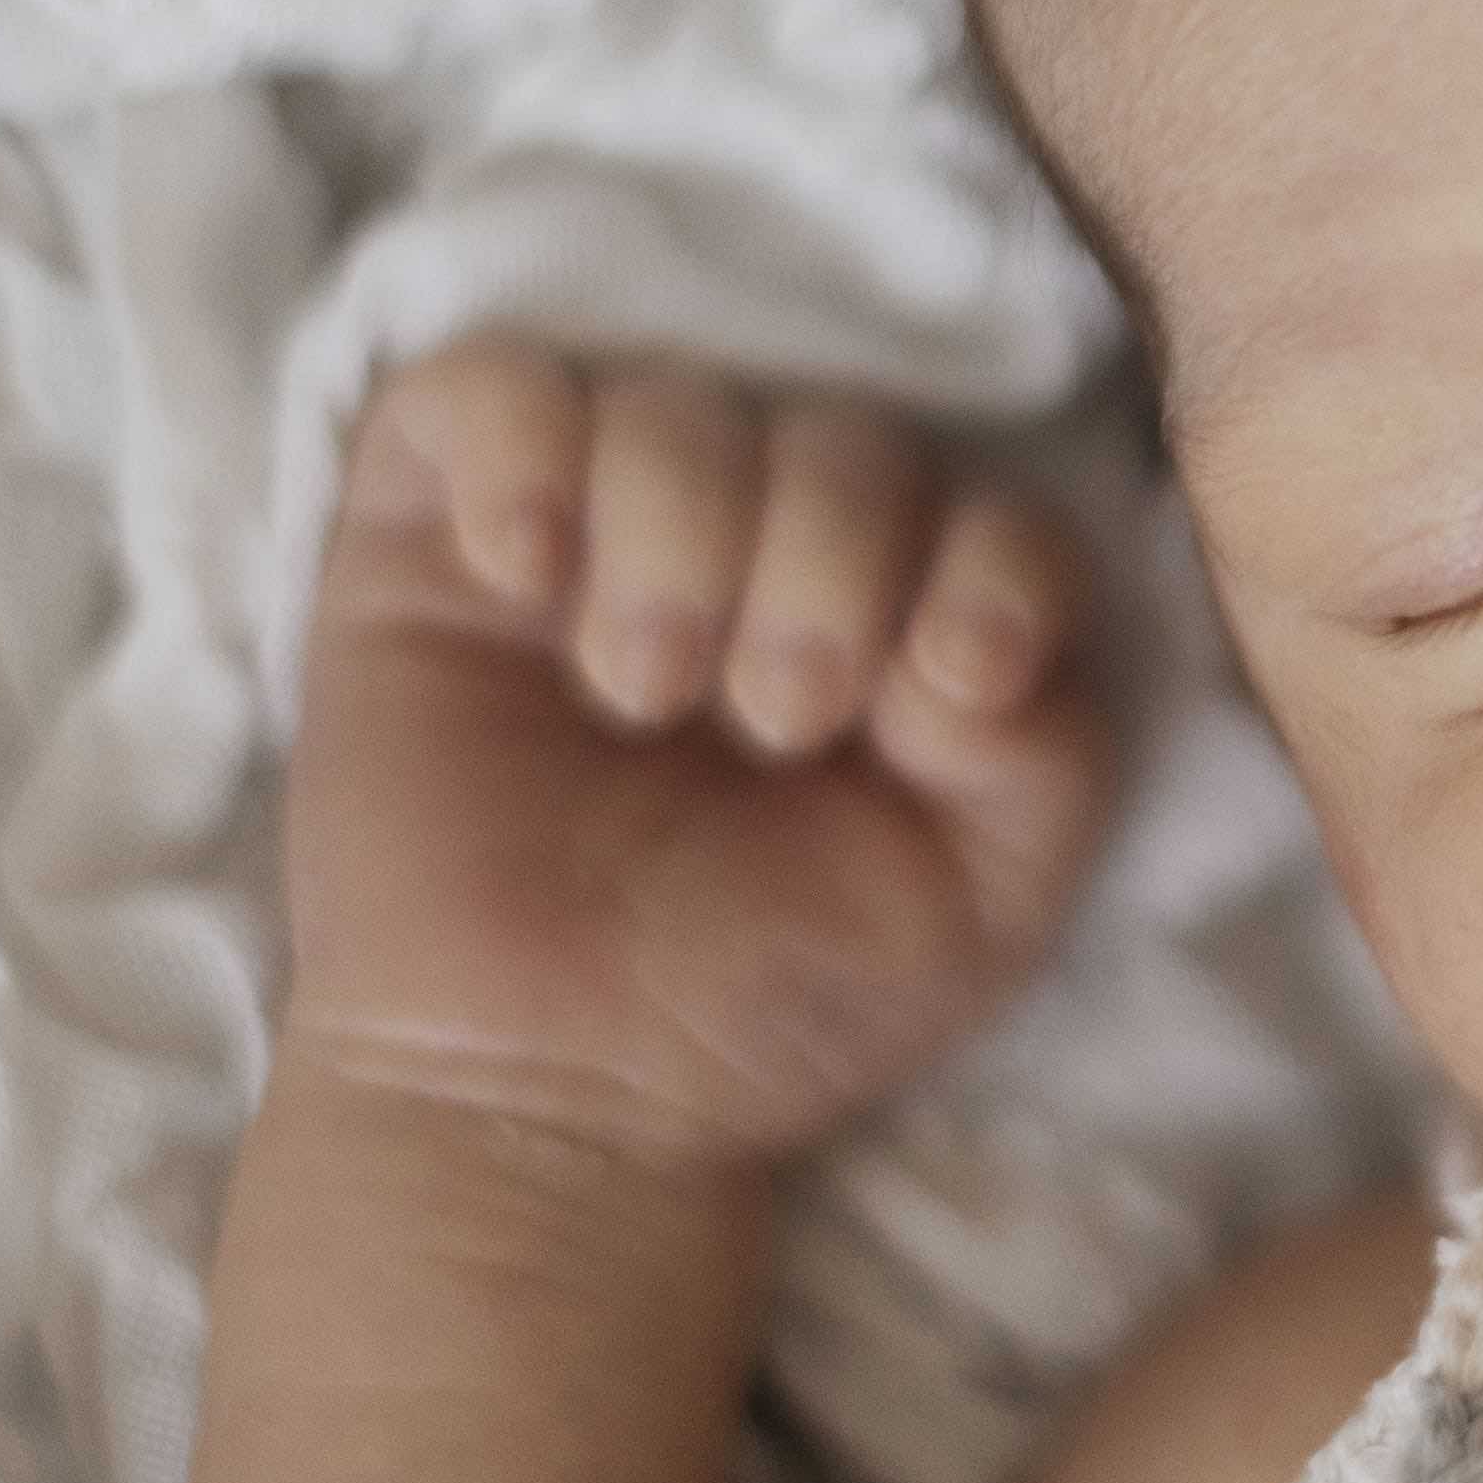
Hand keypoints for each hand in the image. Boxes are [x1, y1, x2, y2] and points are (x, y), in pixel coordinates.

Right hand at [278, 338, 1116, 1176]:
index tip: (953, 688)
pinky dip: (523, 457)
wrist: (552, 1091)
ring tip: (645, 693)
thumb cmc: (772, 992)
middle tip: (776, 720)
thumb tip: (969, 631)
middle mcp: (764, 547)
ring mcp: (600, 529)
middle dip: (830, 569)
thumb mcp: (983, 893)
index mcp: (907, 614)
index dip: (991, 565)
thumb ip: (1047, 744)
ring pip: (674, 404)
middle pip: (841, 437)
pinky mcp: (435, 536)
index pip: (988, 503)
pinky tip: (527, 576)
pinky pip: (481, 390)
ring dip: (682, 544)